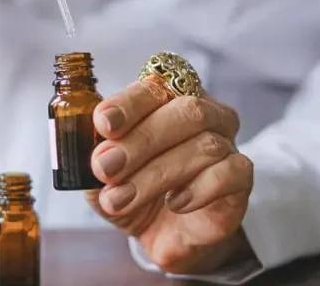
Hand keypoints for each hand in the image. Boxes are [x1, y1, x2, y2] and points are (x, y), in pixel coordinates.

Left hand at [87, 80, 255, 273]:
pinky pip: (230, 173)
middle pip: (185, 112)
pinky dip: (198, 188)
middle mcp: (204, 113)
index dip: (129, 103)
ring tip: (120, 199)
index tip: (102, 123)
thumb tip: (78, 138)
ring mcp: (226, 143)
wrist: (162, 233)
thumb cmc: (132, 189)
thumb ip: (90, 151)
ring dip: (155, 175)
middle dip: (139, 141)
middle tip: (106, 168)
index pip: (154, 87)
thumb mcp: (101, 172)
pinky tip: (172, 203)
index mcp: (167, 98)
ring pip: (203, 146)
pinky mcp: (241, 179)